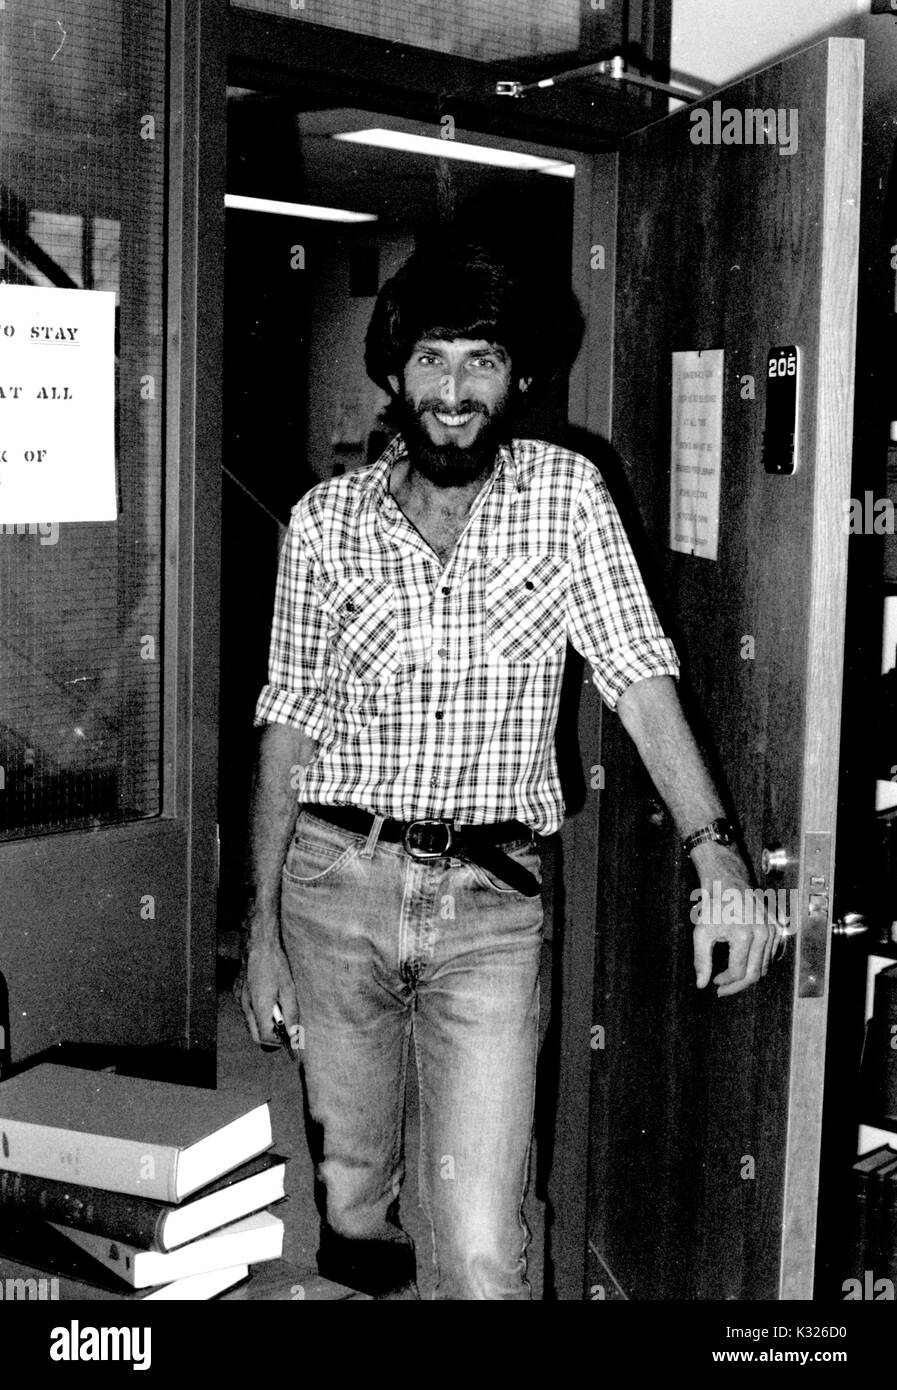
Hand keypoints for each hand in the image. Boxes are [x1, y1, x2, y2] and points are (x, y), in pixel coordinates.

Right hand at [234, 932, 300, 1046]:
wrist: (258, 942)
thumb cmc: (275, 963)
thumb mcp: (289, 988)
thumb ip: (291, 1012)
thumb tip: (293, 1032)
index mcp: (259, 1006)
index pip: (265, 1037)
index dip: (278, 1041)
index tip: (289, 1038)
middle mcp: (245, 1005)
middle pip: (255, 1034)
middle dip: (270, 1036)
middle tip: (285, 1029)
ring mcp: (238, 998)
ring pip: (250, 1022)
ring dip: (263, 1023)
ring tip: (278, 1011)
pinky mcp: (237, 991)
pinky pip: (246, 1010)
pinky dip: (257, 1012)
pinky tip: (268, 999)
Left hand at [692, 873, 786, 996]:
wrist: (729, 884)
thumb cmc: (714, 907)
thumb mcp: (701, 932)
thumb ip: (701, 960)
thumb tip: (702, 985)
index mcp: (744, 935)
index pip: (738, 973)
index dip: (725, 982)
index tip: (715, 981)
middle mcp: (763, 934)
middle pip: (754, 975)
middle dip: (737, 986)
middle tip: (723, 988)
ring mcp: (773, 931)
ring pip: (764, 968)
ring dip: (748, 976)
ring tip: (731, 976)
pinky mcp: (778, 930)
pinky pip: (771, 957)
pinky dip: (758, 964)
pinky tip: (744, 964)